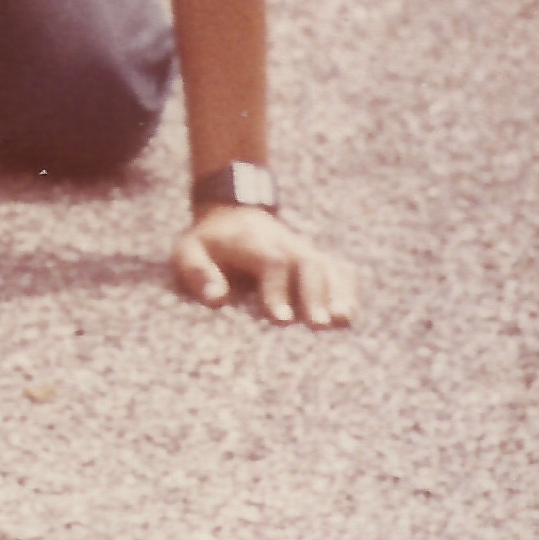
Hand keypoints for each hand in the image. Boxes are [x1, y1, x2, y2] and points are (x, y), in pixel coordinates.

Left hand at [171, 205, 359, 327]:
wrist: (230, 214)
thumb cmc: (207, 244)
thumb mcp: (188, 251)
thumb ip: (196, 271)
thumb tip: (217, 298)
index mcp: (250, 241)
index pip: (271, 261)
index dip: (277, 288)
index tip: (280, 319)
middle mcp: (283, 242)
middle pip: (306, 263)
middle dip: (314, 294)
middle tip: (318, 325)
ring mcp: (303, 249)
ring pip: (328, 266)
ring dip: (338, 293)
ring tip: (343, 322)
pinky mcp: (316, 258)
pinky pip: (340, 269)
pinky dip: (349, 288)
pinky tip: (350, 315)